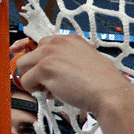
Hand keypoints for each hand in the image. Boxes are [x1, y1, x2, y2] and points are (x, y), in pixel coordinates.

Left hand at [15, 34, 133, 118]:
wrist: (110, 93)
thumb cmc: (105, 82)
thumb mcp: (89, 61)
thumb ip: (71, 60)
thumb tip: (57, 71)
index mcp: (70, 39)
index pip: (42, 45)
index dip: (42, 62)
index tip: (46, 73)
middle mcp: (57, 42)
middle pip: (29, 55)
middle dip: (35, 71)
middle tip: (48, 84)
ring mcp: (49, 54)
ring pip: (22, 66)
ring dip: (31, 80)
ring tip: (48, 90)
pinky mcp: (44, 68)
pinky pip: (25, 81)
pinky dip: (34, 91)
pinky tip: (50, 94)